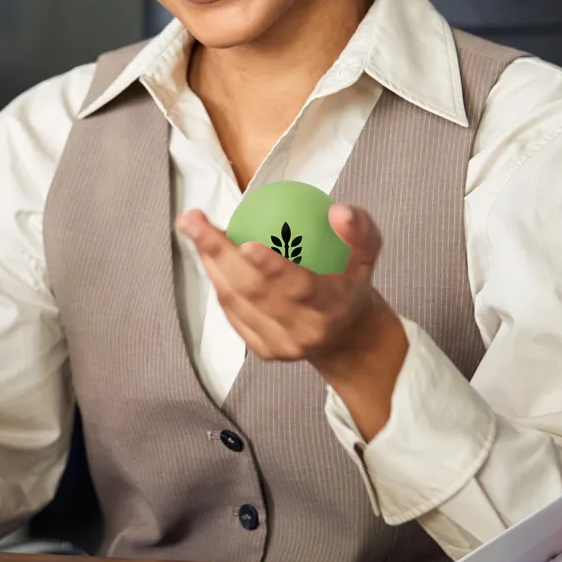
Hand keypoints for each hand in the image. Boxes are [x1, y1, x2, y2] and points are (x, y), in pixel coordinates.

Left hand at [175, 203, 406, 384]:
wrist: (347, 337)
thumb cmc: (351, 281)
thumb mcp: (368, 252)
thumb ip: (359, 229)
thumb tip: (336, 211)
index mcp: (331, 307)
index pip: (298, 288)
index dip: (272, 267)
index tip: (246, 242)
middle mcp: (303, 331)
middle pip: (253, 292)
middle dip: (218, 254)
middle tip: (193, 219)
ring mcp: (280, 345)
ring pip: (236, 302)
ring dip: (210, 263)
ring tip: (193, 227)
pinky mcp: (263, 350)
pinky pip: (233, 312)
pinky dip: (218, 280)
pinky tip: (206, 252)